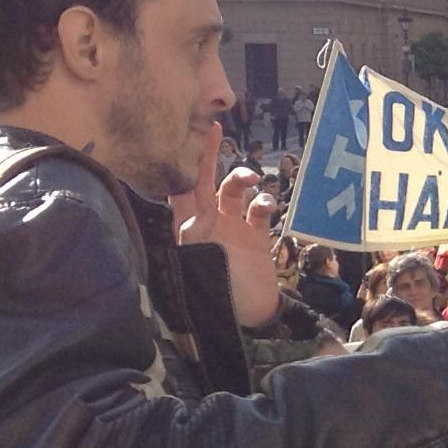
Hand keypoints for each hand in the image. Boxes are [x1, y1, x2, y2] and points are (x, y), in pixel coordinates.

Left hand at [174, 128, 281, 330]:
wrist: (249, 318)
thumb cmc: (218, 293)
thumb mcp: (199, 262)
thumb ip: (197, 234)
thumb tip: (197, 209)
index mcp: (188, 227)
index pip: (180, 189)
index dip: (181, 165)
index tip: (183, 138)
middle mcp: (209, 223)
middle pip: (207, 181)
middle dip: (210, 156)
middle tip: (215, 128)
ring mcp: (233, 228)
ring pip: (235, 190)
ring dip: (242, 178)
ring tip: (251, 180)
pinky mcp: (256, 236)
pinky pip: (260, 209)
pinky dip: (265, 201)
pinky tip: (267, 206)